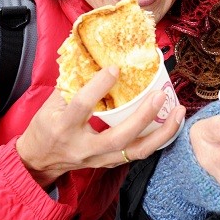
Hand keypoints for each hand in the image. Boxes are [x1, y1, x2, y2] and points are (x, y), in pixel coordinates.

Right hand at [16, 66, 185, 187]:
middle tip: (160, 95)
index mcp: (64, 126)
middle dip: (143, 116)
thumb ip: (72, 84)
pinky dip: (158, 139)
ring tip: (179, 112)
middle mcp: (83, 146)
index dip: (99, 86)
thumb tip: (95, 57)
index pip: (82, 105)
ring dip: (162, 133)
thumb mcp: (50, 103)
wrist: (40, 161)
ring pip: (136, 151)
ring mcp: (99, 159)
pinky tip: (172, 124)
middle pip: (119, 136)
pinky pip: (139, 153)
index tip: (115, 68)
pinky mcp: (110, 163)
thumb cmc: (46, 126)